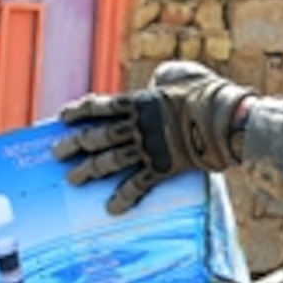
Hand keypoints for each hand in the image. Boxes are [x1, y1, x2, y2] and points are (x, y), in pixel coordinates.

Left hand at [53, 61, 252, 213]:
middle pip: (96, 136)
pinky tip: (111, 209)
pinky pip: (138, 186)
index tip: (62, 118)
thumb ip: (164, 77)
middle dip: (73, 145)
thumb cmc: (208, 92)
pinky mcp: (163, 169)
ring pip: (109, 161)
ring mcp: (149, 148)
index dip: (78, 112)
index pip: (99, 106)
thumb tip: (158, 79)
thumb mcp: (182, 74)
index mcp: (139, 101)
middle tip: (56, 153)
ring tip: (73, 180)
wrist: (226, 119)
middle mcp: (138, 126)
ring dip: (89, 172)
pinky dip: (123, 198)